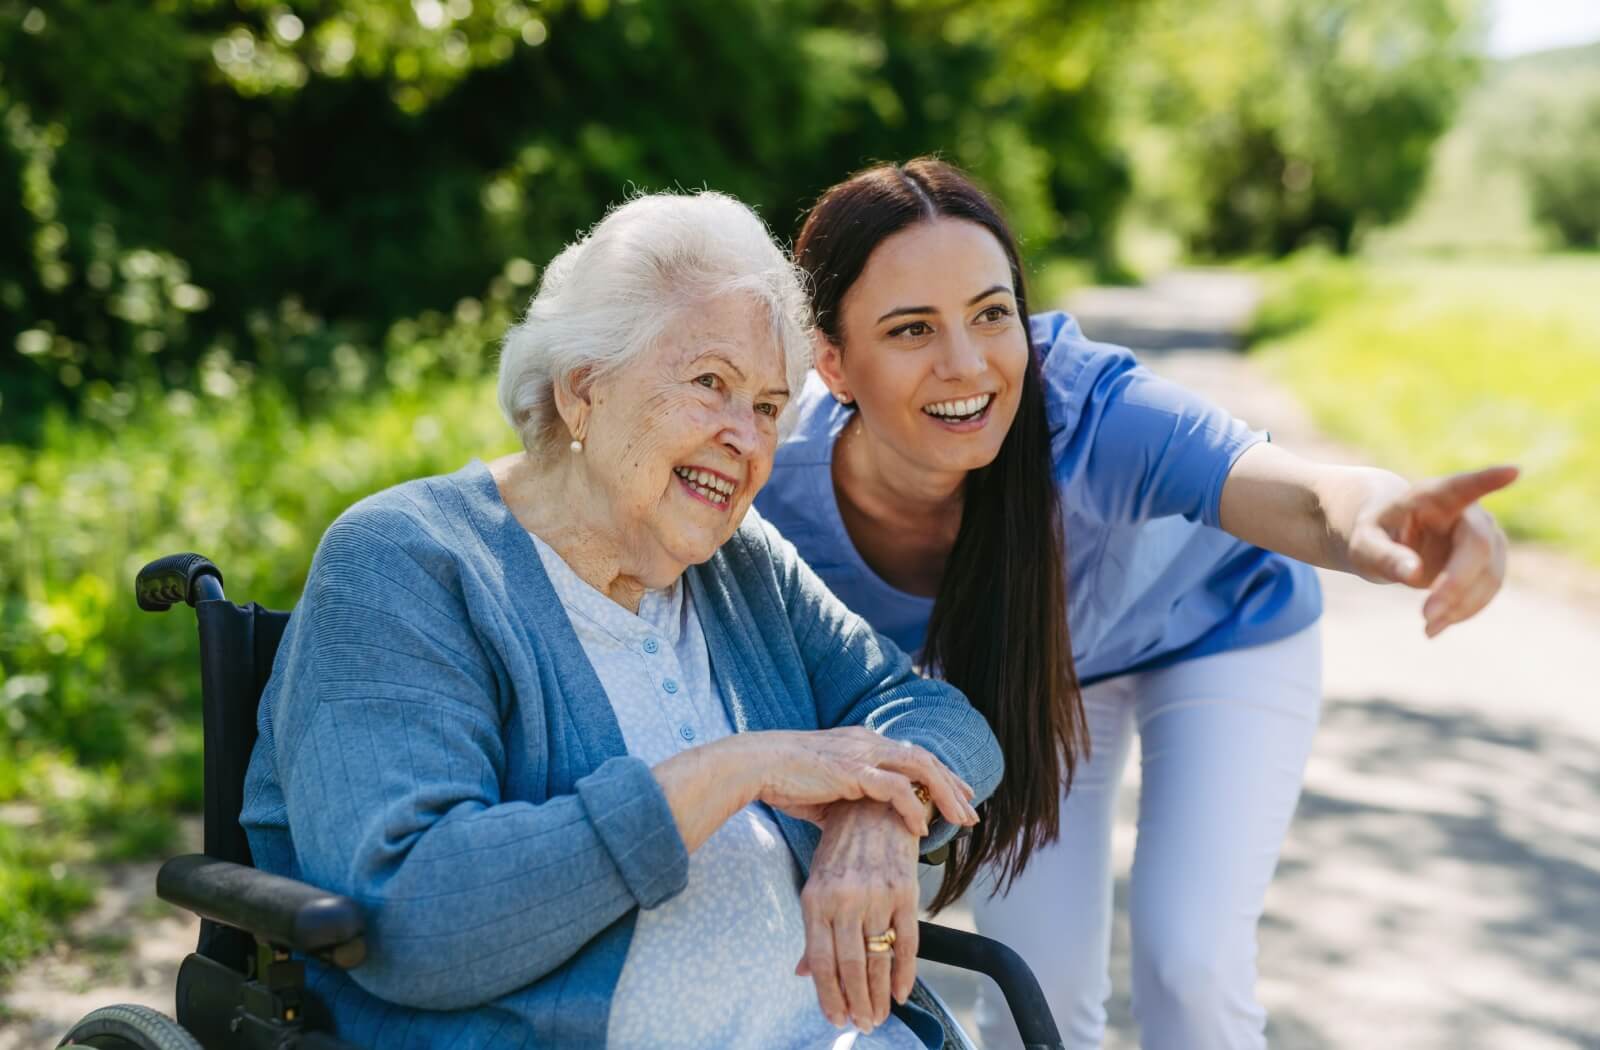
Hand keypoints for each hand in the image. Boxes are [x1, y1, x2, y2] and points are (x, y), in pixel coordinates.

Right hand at [752, 727, 977, 836]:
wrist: (757, 765)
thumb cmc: (783, 779)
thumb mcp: (824, 788)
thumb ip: (846, 800)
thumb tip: (854, 823)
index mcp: (862, 742)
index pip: (912, 755)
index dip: (938, 774)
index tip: (957, 794)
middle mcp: (868, 742)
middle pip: (925, 759)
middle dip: (952, 785)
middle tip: (971, 810)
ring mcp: (863, 754)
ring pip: (920, 768)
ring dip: (945, 794)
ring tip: (961, 819)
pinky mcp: (853, 771)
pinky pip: (895, 789)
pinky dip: (913, 807)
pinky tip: (923, 827)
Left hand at [795, 801, 920, 1032]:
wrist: (874, 806)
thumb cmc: (840, 849)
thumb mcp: (818, 883)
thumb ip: (814, 932)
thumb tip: (802, 973)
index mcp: (816, 898)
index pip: (821, 961)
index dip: (828, 995)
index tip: (835, 1019)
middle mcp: (844, 899)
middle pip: (850, 965)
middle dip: (856, 1002)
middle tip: (862, 1025)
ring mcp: (876, 895)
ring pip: (878, 958)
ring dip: (879, 995)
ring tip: (879, 1017)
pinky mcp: (904, 891)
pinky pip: (907, 942)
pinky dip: (905, 972)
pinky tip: (902, 992)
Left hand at [1346, 465, 1517, 636]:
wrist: (1389, 540)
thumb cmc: (1374, 535)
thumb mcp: (1363, 545)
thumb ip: (1384, 555)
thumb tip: (1413, 572)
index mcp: (1432, 497)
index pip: (1463, 486)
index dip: (1488, 480)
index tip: (1513, 471)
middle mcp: (1467, 513)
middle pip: (1478, 546)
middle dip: (1456, 584)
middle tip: (1425, 616)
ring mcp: (1485, 536)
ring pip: (1489, 574)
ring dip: (1460, 605)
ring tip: (1426, 627)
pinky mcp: (1489, 562)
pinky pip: (1487, 590)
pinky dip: (1464, 611)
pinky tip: (1436, 626)